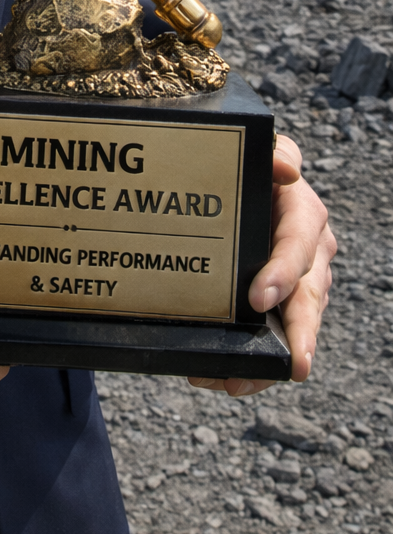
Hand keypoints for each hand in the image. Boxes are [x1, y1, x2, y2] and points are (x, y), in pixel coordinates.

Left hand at [189, 132, 335, 397]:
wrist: (233, 185)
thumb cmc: (248, 165)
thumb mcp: (261, 150)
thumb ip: (275, 151)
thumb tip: (288, 168)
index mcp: (304, 215)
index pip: (300, 244)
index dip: (284, 272)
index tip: (258, 298)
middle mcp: (310, 254)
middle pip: (309, 300)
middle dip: (299, 336)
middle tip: (290, 368)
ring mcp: (299, 285)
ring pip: (293, 329)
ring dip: (269, 361)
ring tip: (235, 383)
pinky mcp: (280, 307)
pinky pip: (273, 339)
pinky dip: (252, 364)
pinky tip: (223, 377)